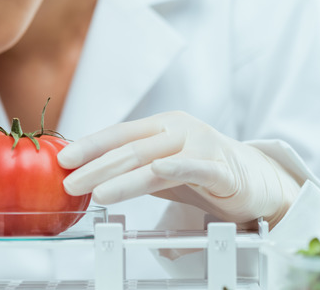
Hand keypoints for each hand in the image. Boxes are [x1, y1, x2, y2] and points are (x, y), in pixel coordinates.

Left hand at [58, 111, 299, 227]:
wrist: (256, 178)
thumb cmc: (205, 170)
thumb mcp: (162, 168)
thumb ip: (133, 169)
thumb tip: (90, 176)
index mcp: (163, 125)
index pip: (119, 133)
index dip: (90, 145)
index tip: (64, 159)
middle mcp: (180, 130)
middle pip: (131, 149)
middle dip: (96, 167)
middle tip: (70, 182)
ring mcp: (201, 147)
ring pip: (155, 162)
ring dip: (123, 178)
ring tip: (97, 193)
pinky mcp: (222, 170)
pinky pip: (197, 168)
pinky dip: (177, 168)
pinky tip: (159, 170)